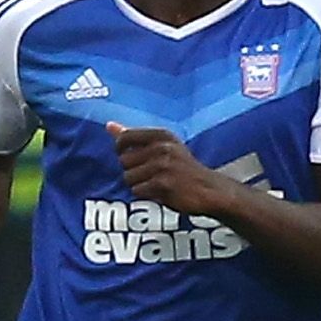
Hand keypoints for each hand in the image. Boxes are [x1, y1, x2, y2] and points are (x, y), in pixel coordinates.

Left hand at [107, 124, 229, 214]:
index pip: (125, 138)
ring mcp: (163, 166)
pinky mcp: (163, 184)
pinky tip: (161, 192)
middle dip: (134, 170)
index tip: (133, 157)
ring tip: (157, 183)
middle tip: (153, 174)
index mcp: (162, 135)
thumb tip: (109, 126)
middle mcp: (162, 148)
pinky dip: (146, 194)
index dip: (122, 150)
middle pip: (124, 161)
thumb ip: (135, 136)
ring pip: (128, 178)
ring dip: (139, 184)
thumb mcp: (164, 147)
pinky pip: (137, 191)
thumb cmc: (184, 168)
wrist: (211, 190)